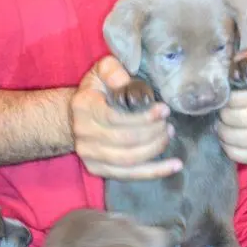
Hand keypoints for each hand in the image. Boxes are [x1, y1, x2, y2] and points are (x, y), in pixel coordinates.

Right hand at [71, 56, 182, 180]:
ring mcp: (89, 155)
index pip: (115, 117)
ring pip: (129, 159)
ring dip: (154, 148)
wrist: (73, 118)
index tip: (164, 110)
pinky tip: (174, 166)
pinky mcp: (97, 169)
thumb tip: (127, 83)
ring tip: (167, 135)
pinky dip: (154, 172)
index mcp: (84, 107)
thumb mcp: (100, 73)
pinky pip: (128, 175)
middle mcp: (84, 134)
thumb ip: (112, 71)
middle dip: (153, 132)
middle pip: (125, 140)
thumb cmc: (94, 93)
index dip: (143, 117)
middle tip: (167, 123)